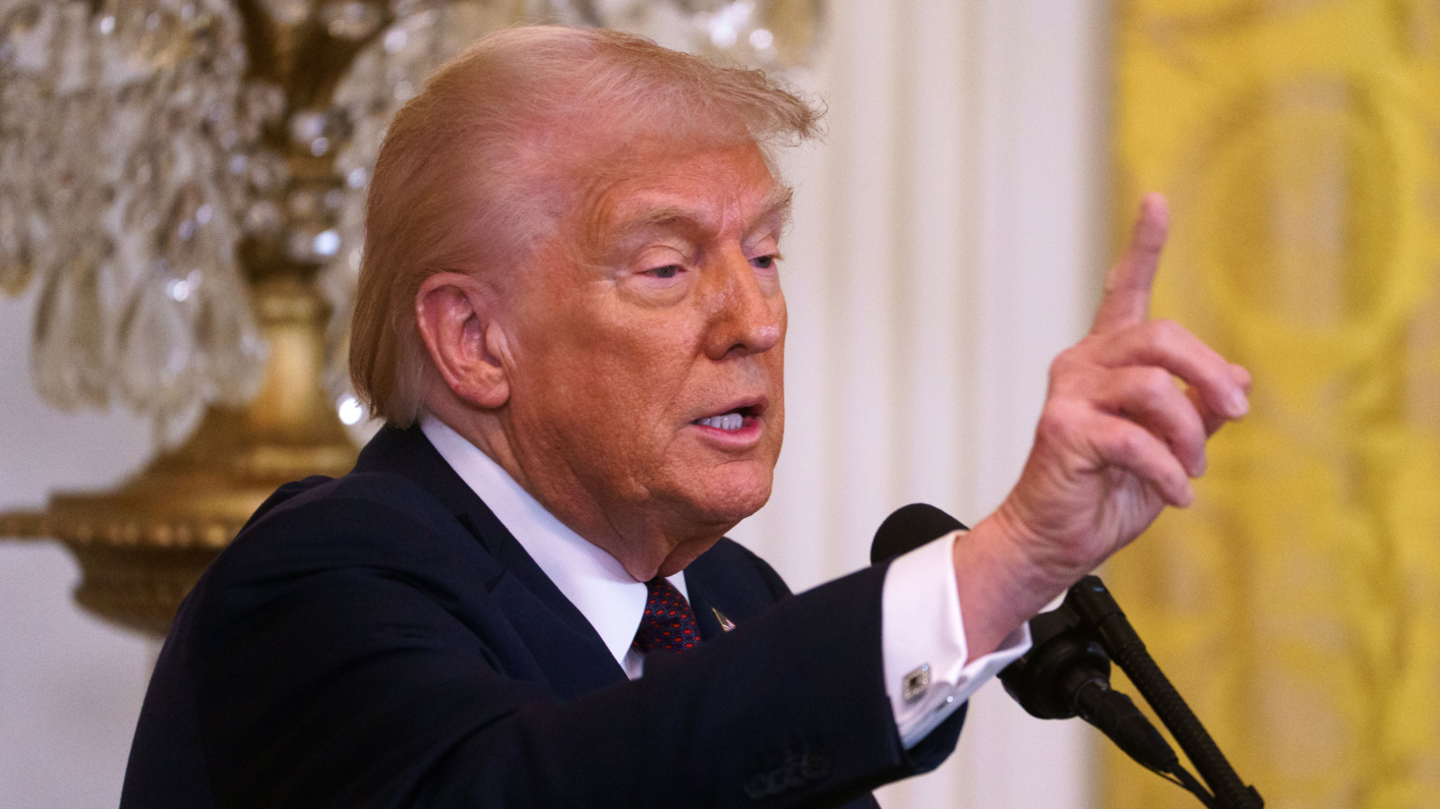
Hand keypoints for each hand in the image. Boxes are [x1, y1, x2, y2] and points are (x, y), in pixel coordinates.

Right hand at [954, 194, 1250, 657]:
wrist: (1054, 542)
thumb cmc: (1105, 493)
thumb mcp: (1168, 447)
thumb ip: (1197, 410)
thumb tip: (1240, 380)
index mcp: (1105, 361)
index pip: (1124, 291)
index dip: (1143, 245)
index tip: (1156, 201)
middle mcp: (1082, 366)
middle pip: (1159, 337)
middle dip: (1208, 373)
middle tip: (1235, 412)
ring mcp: (1068, 396)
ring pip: (1154, 386)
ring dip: (1189, 435)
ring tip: (1191, 471)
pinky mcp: (1063, 431)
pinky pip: (1136, 439)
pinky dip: (1168, 471)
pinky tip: (1176, 494)